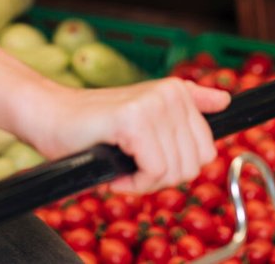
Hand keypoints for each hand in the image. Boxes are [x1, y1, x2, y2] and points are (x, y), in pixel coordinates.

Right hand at [19, 77, 230, 194]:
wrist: (49, 118)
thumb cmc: (95, 127)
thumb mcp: (147, 114)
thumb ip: (189, 105)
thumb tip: (225, 100)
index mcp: (177, 91)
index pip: (206, 151)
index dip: (174, 166)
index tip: (146, 159)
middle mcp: (169, 93)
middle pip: (193, 164)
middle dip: (161, 177)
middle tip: (131, 165)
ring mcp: (153, 104)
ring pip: (175, 171)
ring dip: (144, 181)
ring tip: (120, 163)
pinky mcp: (134, 120)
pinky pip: (154, 172)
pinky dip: (132, 183)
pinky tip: (115, 170)